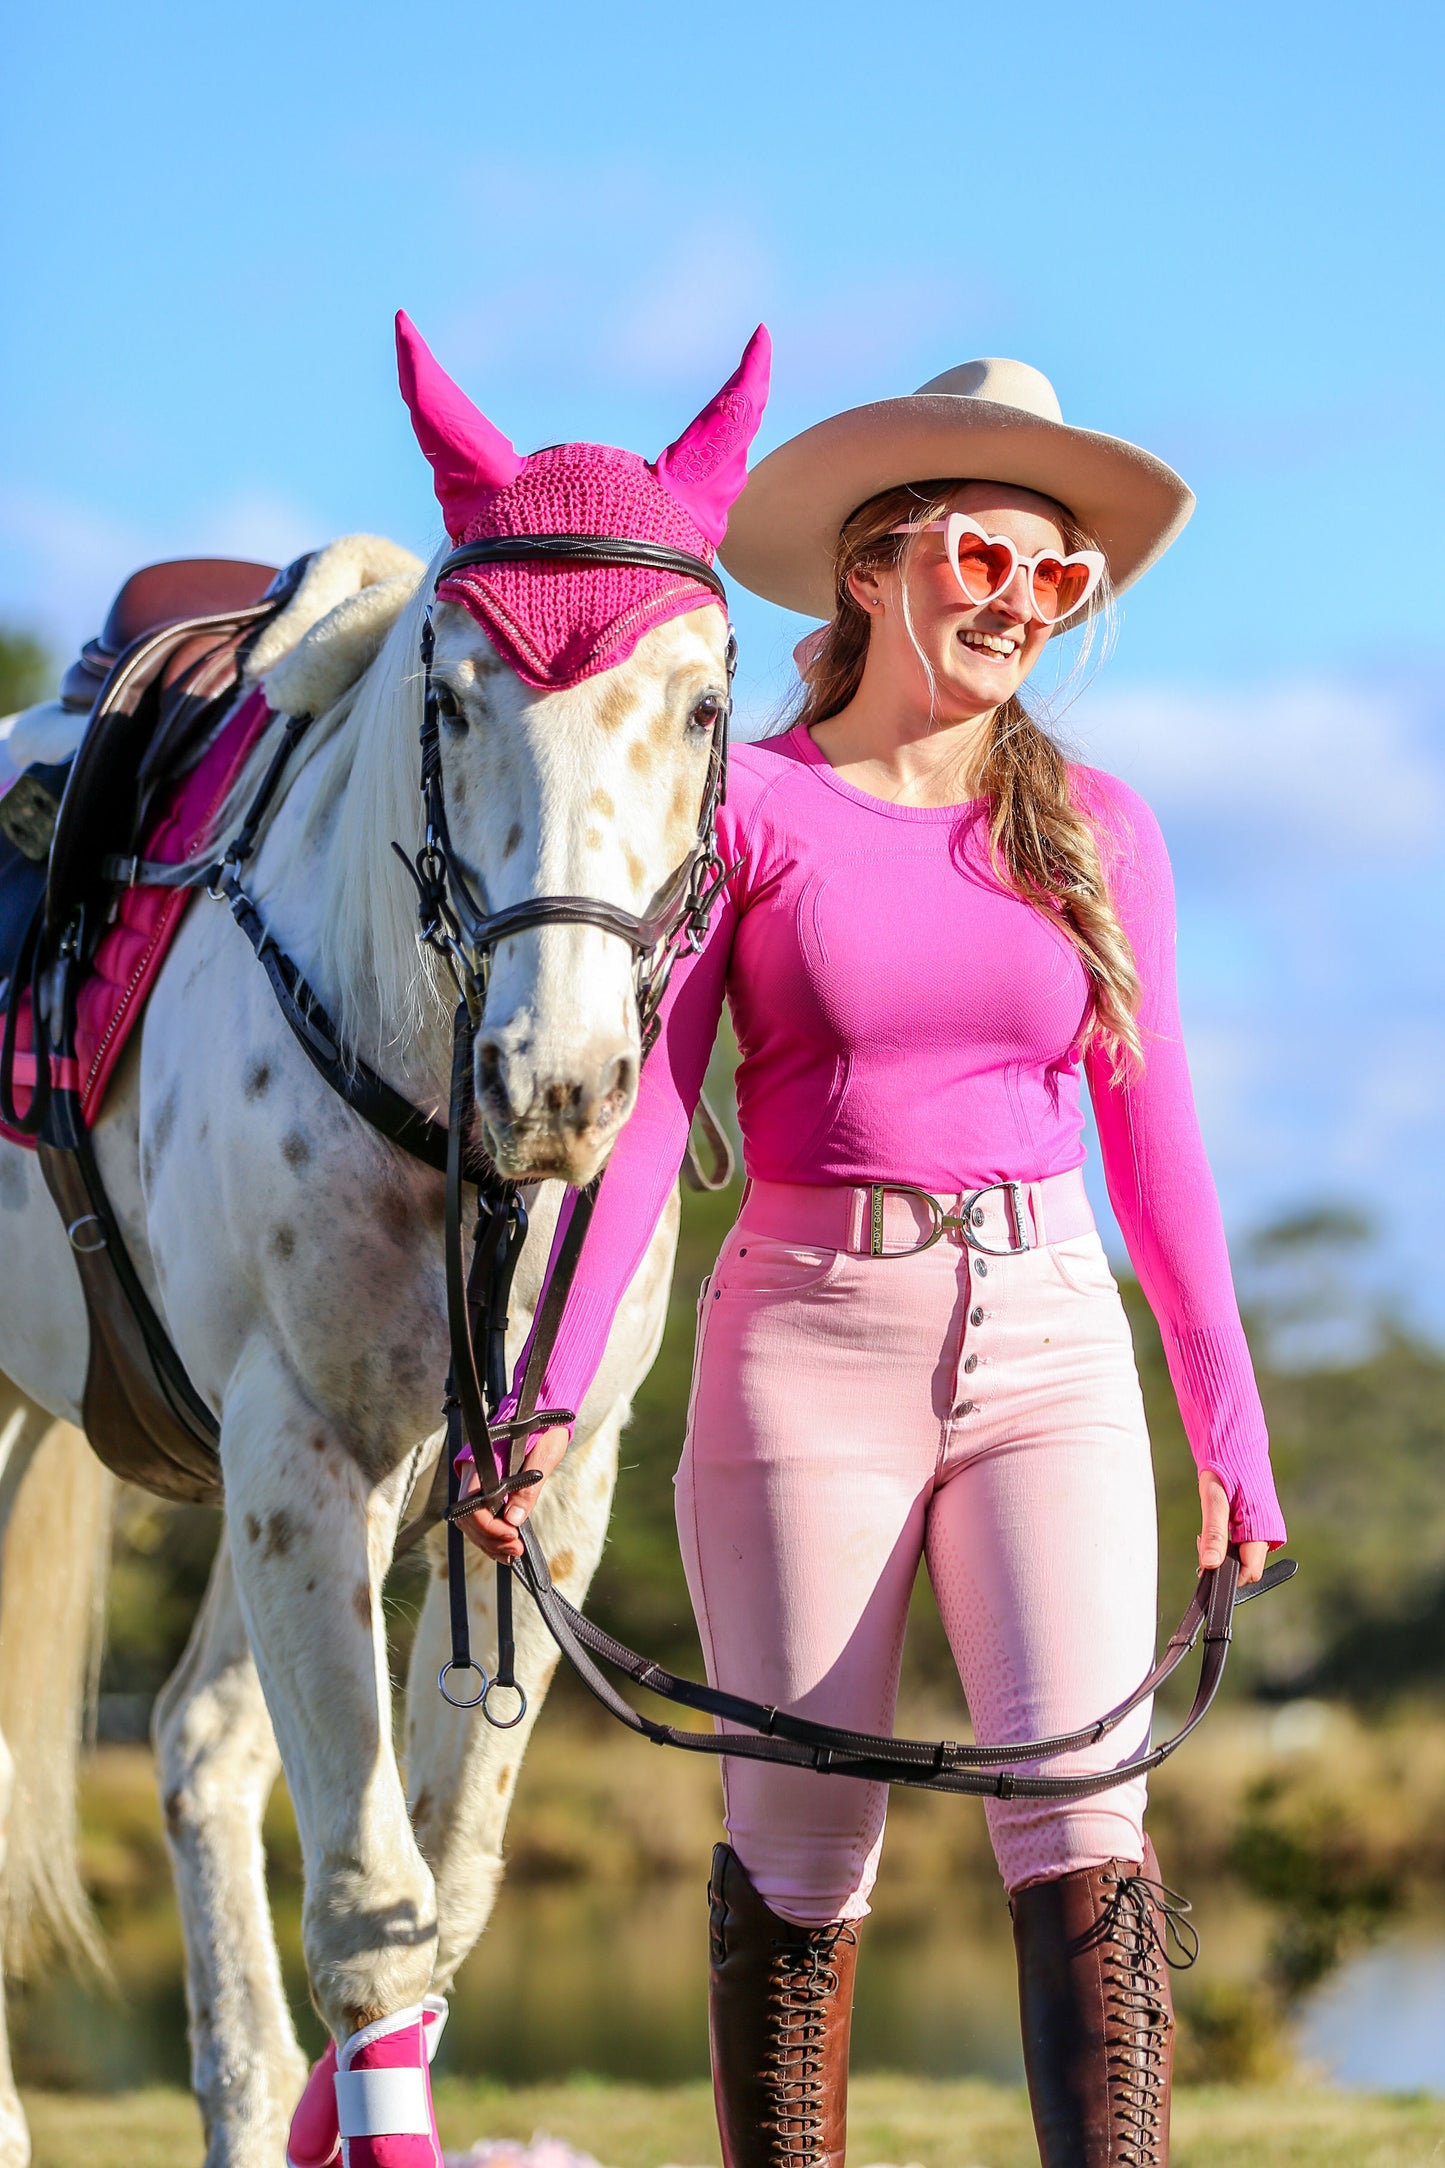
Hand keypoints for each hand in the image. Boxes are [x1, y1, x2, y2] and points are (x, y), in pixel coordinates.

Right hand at [454, 1427, 570, 1561]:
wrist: (543, 1410)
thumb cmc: (544, 1428)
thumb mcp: (543, 1455)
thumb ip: (528, 1489)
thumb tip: (514, 1520)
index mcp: (483, 1462)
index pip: (473, 1505)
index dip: (489, 1527)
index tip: (512, 1537)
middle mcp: (474, 1473)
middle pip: (470, 1518)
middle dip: (491, 1539)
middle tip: (516, 1550)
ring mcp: (478, 1482)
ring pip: (473, 1523)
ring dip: (491, 1542)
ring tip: (513, 1554)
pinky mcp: (486, 1488)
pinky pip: (481, 1518)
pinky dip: (492, 1536)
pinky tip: (506, 1547)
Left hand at [1197, 1467, 1265, 1588]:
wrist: (1236, 1443)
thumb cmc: (1227, 1466)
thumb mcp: (1215, 1500)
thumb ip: (1214, 1533)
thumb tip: (1209, 1565)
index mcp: (1262, 1530)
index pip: (1250, 1572)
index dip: (1228, 1576)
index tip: (1206, 1566)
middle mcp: (1267, 1533)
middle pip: (1245, 1566)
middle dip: (1223, 1563)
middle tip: (1203, 1542)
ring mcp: (1263, 1528)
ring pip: (1243, 1555)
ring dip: (1224, 1552)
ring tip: (1206, 1534)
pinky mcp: (1257, 1522)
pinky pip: (1243, 1543)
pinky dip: (1228, 1542)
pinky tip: (1216, 1527)